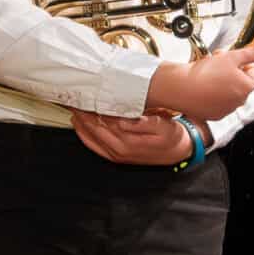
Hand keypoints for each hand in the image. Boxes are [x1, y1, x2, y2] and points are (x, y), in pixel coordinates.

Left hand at [74, 109, 196, 165]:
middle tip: (75, 101)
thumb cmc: (171, 136)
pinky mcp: (117, 157)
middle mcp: (120, 150)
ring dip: (81, 124)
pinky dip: (85, 136)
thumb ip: (142, 123)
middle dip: (83, 115)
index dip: (93, 109)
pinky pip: (95, 147)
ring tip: (74, 110)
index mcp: (129, 142)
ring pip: (91, 139)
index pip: (104, 122)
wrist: (178, 152)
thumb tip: (123, 120)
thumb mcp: (163, 126)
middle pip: (94, 129)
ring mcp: (117, 155)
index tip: (85, 98)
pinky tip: (80, 127)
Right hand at [148, 42, 253, 122]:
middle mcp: (239, 102)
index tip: (231, 60)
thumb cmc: (204, 72)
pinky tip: (202, 87)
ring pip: (230, 92)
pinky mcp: (213, 116)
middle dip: (232, 71)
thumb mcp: (232, 56)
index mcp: (246, 88)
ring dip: (222, 82)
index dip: (244, 64)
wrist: (179, 87)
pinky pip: (218, 102)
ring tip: (207, 74)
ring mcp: (226, 110)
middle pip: (243, 82)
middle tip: (217, 63)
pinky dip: (212, 94)